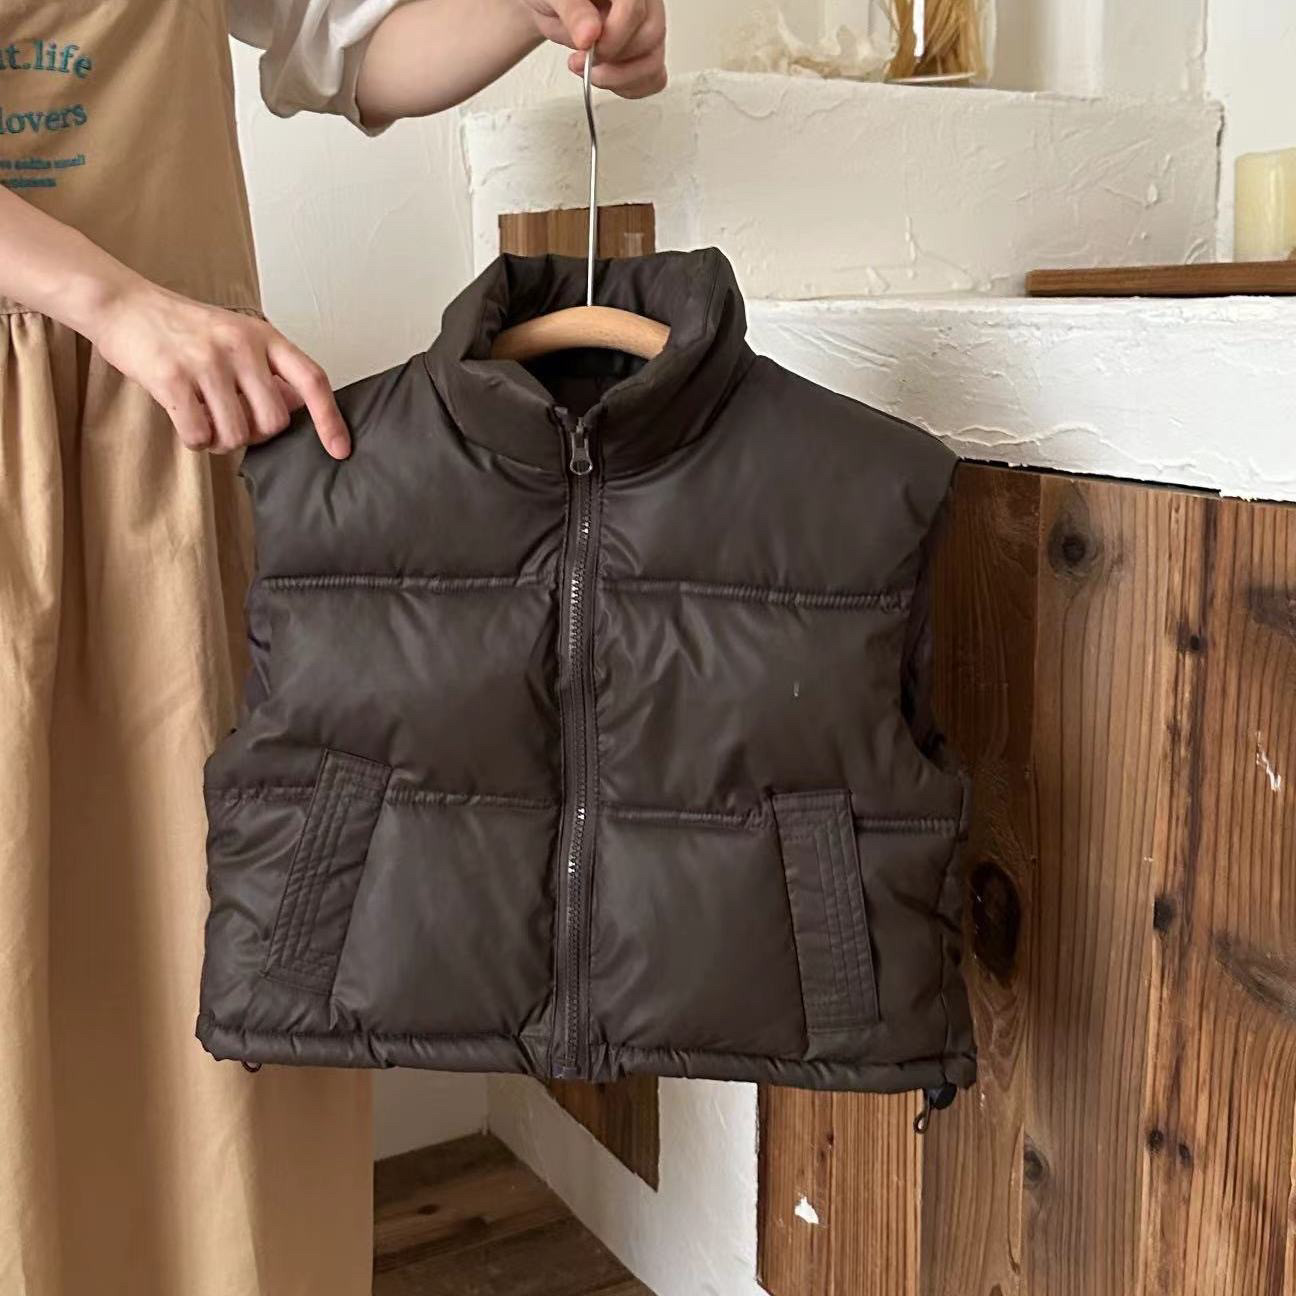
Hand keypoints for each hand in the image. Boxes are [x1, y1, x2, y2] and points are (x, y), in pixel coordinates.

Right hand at [89, 280, 349, 458]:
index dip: (330, 419)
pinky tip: (186, 421)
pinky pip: (199, 434)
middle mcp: (240, 345)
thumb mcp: (236, 336)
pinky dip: (195, 439)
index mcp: (263, 336)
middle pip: (274, 421)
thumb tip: (299, 407)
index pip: (312, 380)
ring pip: (236, 434)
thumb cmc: (183, 327)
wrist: (122, 303)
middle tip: (232, 420)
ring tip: (206, 420)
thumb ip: (268, 370)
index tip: (341, 449)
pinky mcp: (172, 378)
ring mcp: (206, 360)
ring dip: (221, 441)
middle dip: (255, 433)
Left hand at [518, 0, 666, 97]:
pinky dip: (630, 87)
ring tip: (589, 71)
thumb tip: (589, 34)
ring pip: (654, 61)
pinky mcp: (647, 51)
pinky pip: (655, 77)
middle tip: (580, 60)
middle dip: (613, 60)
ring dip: (619, 78)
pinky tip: (606, 79)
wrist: (555, 6)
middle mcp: (643, 2)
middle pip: (651, 36)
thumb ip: (573, 11)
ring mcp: (648, 27)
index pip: (634, 10)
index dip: (612, 36)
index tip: (585, 46)